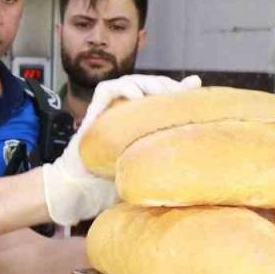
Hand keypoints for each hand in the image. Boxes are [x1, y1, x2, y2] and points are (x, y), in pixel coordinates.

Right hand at [41, 74, 201, 224]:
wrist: (81, 191)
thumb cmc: (114, 183)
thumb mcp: (150, 163)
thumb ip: (167, 144)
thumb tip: (192, 136)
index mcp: (139, 122)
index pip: (161, 94)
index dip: (176, 88)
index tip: (193, 89)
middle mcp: (124, 112)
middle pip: (147, 83)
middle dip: (164, 84)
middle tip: (178, 94)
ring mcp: (108, 111)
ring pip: (129, 82)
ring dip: (147, 83)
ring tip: (160, 94)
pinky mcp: (93, 114)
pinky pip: (105, 90)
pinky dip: (122, 88)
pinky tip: (137, 97)